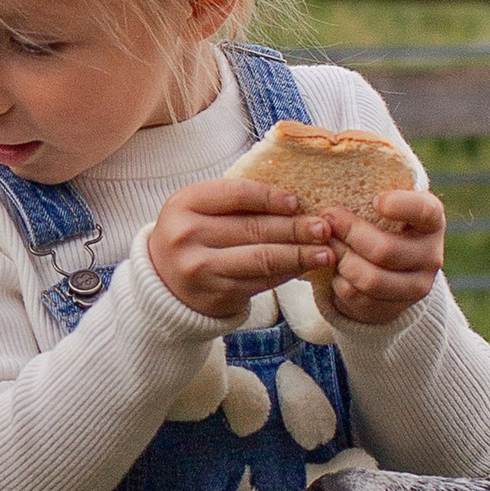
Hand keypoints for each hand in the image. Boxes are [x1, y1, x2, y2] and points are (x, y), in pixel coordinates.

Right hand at [148, 177, 338, 323]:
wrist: (164, 283)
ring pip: (261, 259)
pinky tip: (304, 267)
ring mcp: (200, 269)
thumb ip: (236, 199)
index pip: (236, 194)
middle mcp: (187, 236)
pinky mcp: (216, 296)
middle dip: (295, 228)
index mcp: (184, 204)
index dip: (271, 197)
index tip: (298, 201)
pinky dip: (287, 274)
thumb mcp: (200, 209)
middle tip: (324, 227)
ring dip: (299, 255)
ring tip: (325, 252)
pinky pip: (261, 282)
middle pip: (253, 228)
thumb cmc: (192, 237)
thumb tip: (295, 199)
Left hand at [322, 186, 445, 327]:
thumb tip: (338, 151)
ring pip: (369, 278)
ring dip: (340, 259)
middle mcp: (432, 256)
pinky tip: (336, 269)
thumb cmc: (383, 223)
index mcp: (432, 221)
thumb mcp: (385, 203)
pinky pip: (357, 297)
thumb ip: (372, 187)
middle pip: (384, 250)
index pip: (424, 210)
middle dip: (348, 233)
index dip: (400, 205)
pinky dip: (339, 282)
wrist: (392, 270)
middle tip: (327, 219)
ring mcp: (416, 287)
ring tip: (328, 244)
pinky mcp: (394, 309)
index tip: (376, 200)